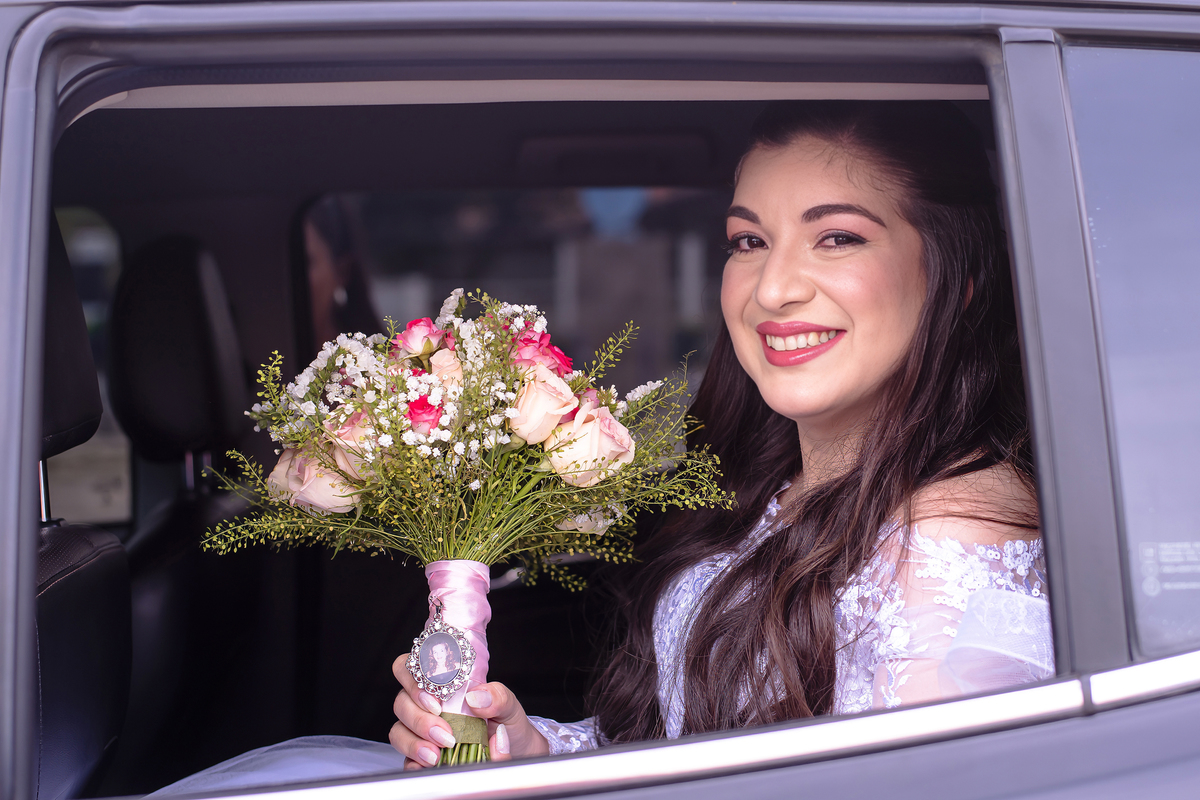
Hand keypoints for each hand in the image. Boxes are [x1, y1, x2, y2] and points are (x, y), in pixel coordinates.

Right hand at [391, 654, 549, 767]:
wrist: (514, 751)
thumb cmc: (505, 721)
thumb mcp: (508, 705)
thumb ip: (498, 696)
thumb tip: (477, 697)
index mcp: (443, 683)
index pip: (413, 668)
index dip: (414, 681)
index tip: (435, 701)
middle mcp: (427, 704)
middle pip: (401, 701)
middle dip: (418, 718)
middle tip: (444, 732)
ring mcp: (421, 730)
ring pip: (398, 731)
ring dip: (414, 742)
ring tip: (437, 754)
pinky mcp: (421, 756)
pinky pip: (405, 759)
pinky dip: (414, 763)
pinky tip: (430, 766)